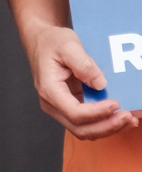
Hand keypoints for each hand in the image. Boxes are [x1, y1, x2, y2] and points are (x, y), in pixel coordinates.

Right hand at [28, 24, 136, 138]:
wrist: (41, 40)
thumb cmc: (51, 42)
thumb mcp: (68, 45)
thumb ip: (84, 64)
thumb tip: (101, 84)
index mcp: (49, 90)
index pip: (75, 113)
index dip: (97, 113)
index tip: (115, 104)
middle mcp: (53, 105)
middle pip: (81, 129)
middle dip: (107, 126)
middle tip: (127, 117)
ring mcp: (61, 108)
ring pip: (86, 130)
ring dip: (108, 128)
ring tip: (129, 120)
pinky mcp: (70, 107)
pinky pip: (88, 122)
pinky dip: (105, 122)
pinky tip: (120, 117)